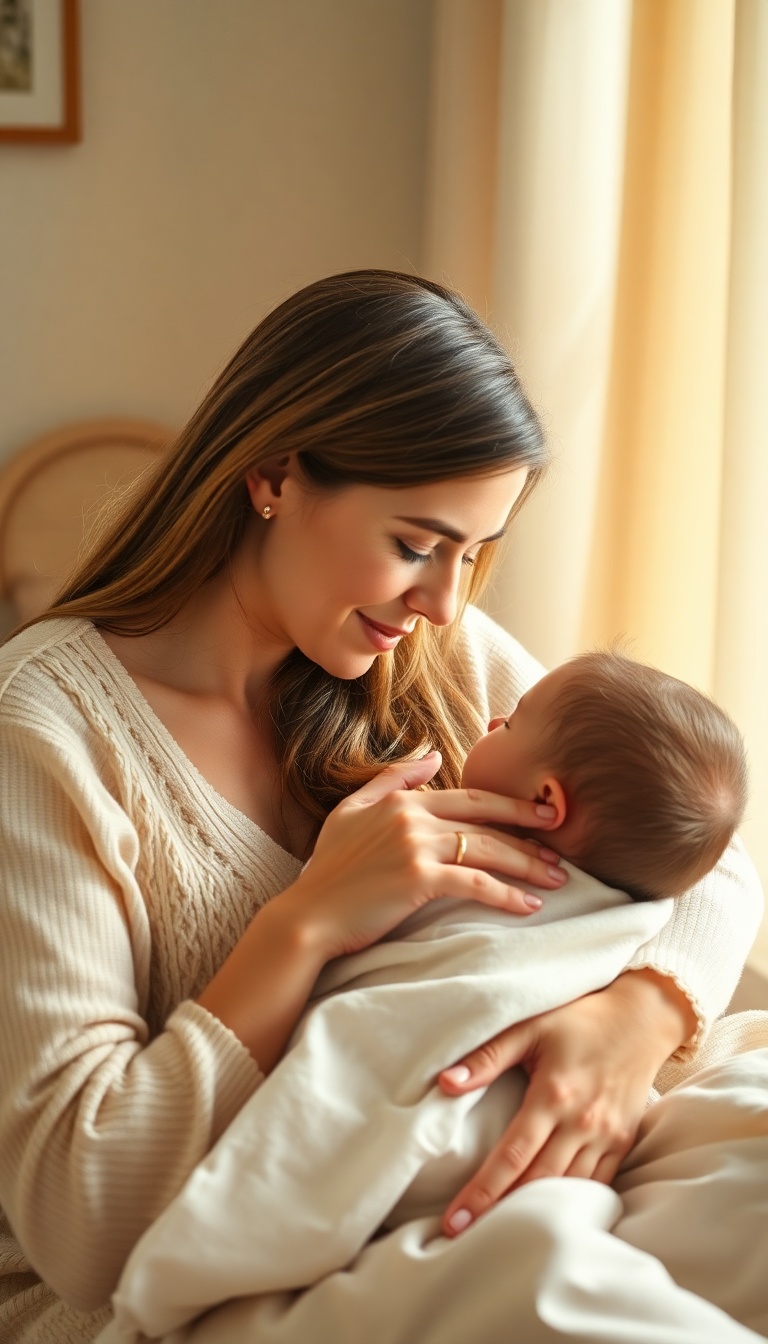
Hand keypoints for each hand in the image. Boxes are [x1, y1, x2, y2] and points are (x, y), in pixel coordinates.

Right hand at [276, 751, 566, 960]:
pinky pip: (476, 883)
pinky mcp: (419, 879)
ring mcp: (416, 846)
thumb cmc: (329, 870)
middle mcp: (413, 816)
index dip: (512, 803)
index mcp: (402, 799)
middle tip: (563, 844)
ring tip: (557, 878)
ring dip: (528, 865)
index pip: (470, 796)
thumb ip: (393, 778)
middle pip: (487, 821)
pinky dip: (507, 895)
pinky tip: (529, 906)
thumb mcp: (352, 811)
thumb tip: (431, 754)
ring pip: (488, 849)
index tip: (542, 813)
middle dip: (531, 832)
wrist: (308, 915)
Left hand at [438, 968, 696, 1236]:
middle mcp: (582, 1122)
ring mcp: (606, 1136)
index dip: (482, 1191)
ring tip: (500, 1231)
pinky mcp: (623, 1143)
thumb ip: (488, 1057)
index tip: (457, 1219)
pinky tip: (548, 1216)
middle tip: (467, 1237)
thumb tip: (445, 1082)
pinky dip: (572, 1202)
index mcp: (554, 1094)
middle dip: (501, 1212)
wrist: (641, 1018)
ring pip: (567, 1188)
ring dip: (535, 1212)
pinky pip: (597, 1184)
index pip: (511, 1155)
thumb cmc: (579, 1020)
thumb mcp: (530, 1027)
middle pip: (536, 1181)